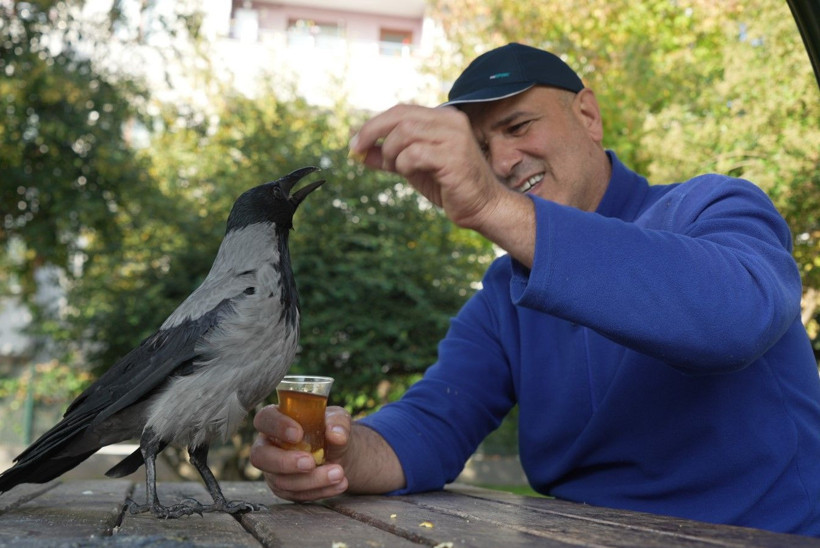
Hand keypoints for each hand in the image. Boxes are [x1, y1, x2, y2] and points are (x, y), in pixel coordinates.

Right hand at [250, 404, 351, 501]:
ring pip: (280, 481)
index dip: (277, 427)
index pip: (264, 419)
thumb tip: (336, 435)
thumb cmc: (332, 429)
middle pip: (260, 456)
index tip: (298, 434)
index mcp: (277, 419)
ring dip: (311, 480)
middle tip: (311, 463)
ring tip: (338, 473)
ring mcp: (273, 470)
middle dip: (285, 462)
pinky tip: (339, 484)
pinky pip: (295, 495)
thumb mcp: (339, 420)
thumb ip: (338, 424)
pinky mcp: (284, 488)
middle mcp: (269, 445)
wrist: (341, 453)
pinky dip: (320, 491)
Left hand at [349, 104, 505, 231]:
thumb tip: (359, 152)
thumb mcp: (413, 168)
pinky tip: (413, 175)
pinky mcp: (453, 157)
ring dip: (392, 153)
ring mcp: (454, 137)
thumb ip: (389, 157)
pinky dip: (404, 165)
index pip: (401, 111)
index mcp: (443, 119)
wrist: (482, 208)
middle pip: (400, 116)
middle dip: (373, 132)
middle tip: (357, 150)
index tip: (355, 142)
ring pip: (405, 132)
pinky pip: (414, 154)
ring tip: (398, 169)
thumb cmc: (448, 187)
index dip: (374, 124)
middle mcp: (450, 121)